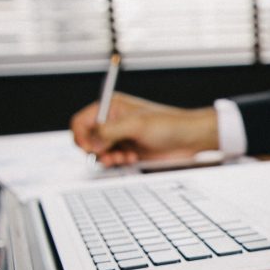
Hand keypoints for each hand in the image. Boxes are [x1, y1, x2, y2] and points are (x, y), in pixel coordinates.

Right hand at [70, 92, 218, 166]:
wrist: (188, 140)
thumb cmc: (168, 125)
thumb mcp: (137, 125)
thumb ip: (110, 131)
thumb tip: (92, 142)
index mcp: (111, 107)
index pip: (81, 121)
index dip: (81, 136)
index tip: (91, 148)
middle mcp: (112, 121)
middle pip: (86, 139)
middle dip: (96, 149)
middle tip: (109, 154)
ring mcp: (119, 137)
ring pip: (97, 152)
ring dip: (107, 158)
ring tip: (124, 157)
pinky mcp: (126, 151)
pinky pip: (110, 160)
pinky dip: (117, 163)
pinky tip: (131, 159)